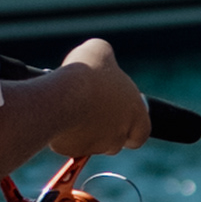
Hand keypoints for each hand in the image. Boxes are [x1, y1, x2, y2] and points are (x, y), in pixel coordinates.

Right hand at [37, 35, 148, 160]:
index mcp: (136, 114)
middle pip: (116, 139)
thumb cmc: (88, 72)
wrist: (64, 94)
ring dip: (85, 129)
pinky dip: (65, 133)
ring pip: (92, 143)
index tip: (118, 114)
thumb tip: (101, 59)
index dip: (132, 126)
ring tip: (71, 107)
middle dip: (104, 127)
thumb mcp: (101, 51)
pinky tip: (58, 114)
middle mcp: (120, 134)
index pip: (142, 132)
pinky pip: (69, 144)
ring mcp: (97, 146)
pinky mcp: (73, 150)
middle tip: (90, 106)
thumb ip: (106, 58)